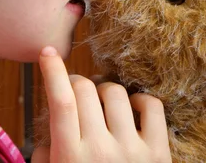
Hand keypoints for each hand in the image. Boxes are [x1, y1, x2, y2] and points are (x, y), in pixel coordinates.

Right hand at [31, 46, 171, 162]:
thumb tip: (52, 124)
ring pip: (116, 92)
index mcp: (70, 157)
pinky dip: (140, 100)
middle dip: (76, 84)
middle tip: (76, 93)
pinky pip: (151, 105)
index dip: (52, 71)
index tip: (47, 53)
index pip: (60, 102)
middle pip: (86, 90)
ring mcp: (132, 150)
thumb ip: (46, 154)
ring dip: (105, 92)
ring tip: (103, 108)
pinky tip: (132, 111)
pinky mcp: (158, 152)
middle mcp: (101, 150)